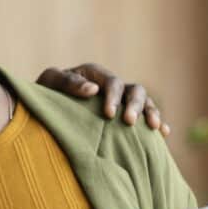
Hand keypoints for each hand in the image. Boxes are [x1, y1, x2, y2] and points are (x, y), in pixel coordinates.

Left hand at [36, 62, 168, 134]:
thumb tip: (93, 90)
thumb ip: (68, 82)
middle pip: (134, 90)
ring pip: (144, 101)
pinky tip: (163, 134)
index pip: (111, 82)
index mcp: (94, 74)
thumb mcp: (50, 82)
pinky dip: (157, 122)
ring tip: (155, 128)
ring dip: (151, 112)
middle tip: (129, 122)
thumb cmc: (45, 92)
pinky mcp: (123, 115)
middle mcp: (111, 86)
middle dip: (135, 105)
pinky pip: (145, 116)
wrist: (44, 107)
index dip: (113, 97)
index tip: (109, 114)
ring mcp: (120, 100)